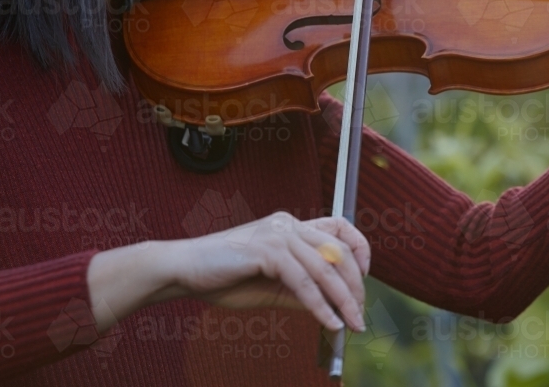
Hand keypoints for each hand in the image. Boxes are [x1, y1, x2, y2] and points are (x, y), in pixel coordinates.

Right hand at [166, 212, 369, 331]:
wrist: (183, 270)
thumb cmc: (225, 278)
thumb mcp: (273, 285)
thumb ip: (302, 290)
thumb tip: (334, 308)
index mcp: (292, 226)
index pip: (340, 226)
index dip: (360, 248)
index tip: (366, 277)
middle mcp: (289, 224)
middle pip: (339, 251)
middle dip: (355, 285)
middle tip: (360, 314)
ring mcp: (278, 235)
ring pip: (325, 267)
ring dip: (344, 299)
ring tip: (352, 324)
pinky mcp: (267, 251)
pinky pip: (303, 282)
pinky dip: (320, 305)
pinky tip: (329, 322)